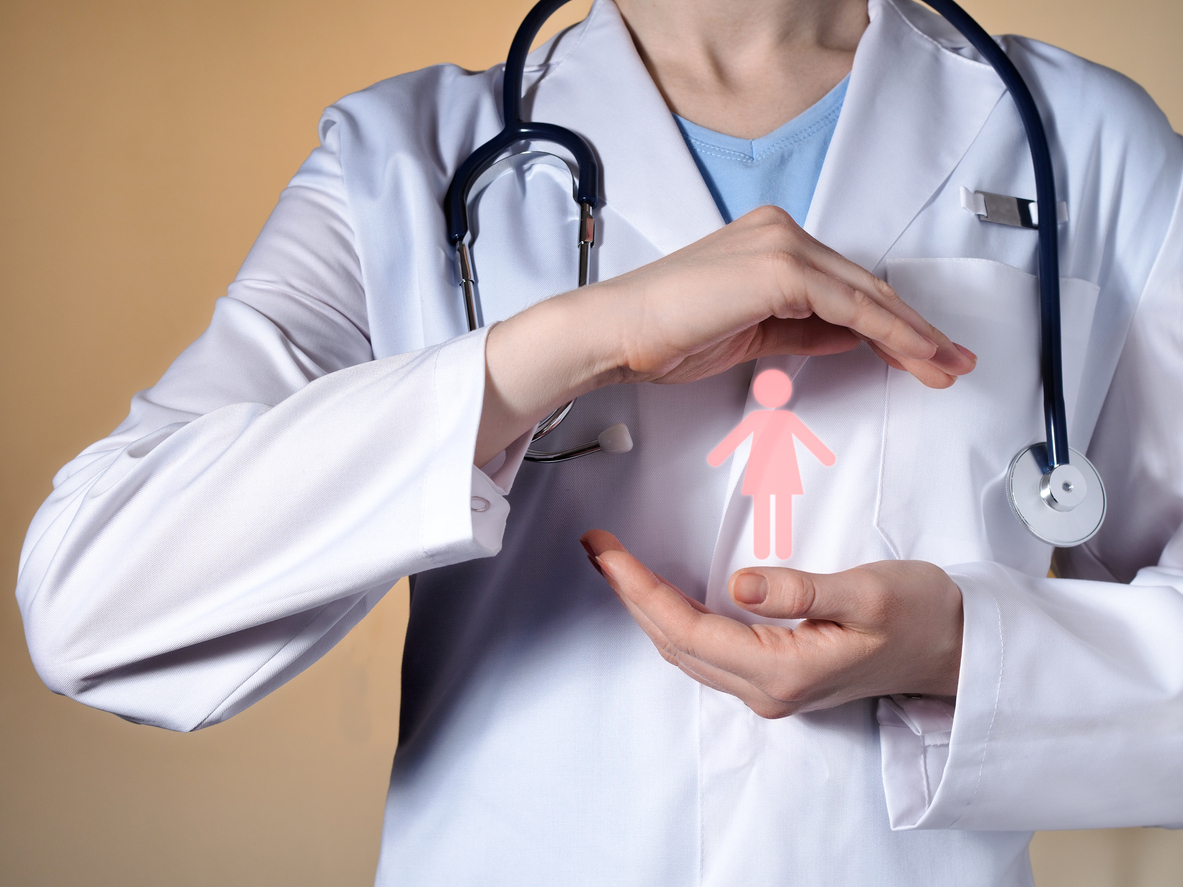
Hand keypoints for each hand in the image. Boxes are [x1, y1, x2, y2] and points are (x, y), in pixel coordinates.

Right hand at [478, 206, 974, 464]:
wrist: (618, 331)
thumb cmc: (666, 335)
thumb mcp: (752, 333)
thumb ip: (804, 329)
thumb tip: (853, 337)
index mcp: (771, 240)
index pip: (845, 283)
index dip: (890, 320)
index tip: (923, 351)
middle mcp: (782, 232)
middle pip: (866, 286)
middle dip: (915, 328)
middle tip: (953, 361)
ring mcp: (783, 246)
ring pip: (869, 295)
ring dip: (914, 334)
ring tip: (946, 367)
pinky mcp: (782, 270)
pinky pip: (852, 308)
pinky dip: (891, 333)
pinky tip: (917, 355)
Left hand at [580, 530, 963, 716]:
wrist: (955, 650)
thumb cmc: (922, 615)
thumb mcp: (870, 593)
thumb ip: (803, 591)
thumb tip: (740, 584)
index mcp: (785, 670)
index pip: (687, 630)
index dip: (639, 590)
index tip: (606, 552)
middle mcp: (767, 690)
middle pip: (674, 644)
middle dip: (629, 596)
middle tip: (596, 548)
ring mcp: (768, 690)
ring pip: (684, 652)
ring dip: (645, 609)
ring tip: (614, 565)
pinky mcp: (774, 678)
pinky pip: (704, 652)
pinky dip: (672, 620)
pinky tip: (659, 595)